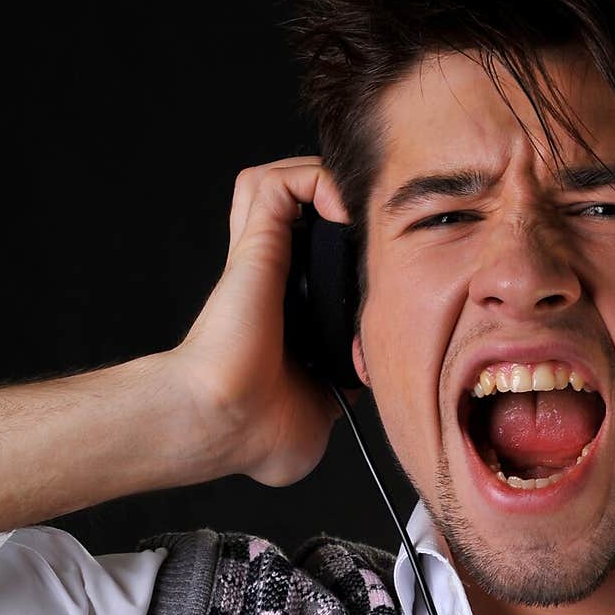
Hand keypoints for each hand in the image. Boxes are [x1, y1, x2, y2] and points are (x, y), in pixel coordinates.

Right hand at [174, 156, 362, 486]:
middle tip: (379, 228)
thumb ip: (346, 388)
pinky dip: (318, 181)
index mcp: (287, 313)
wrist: (228, 423)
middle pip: (301, 209)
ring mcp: (262, 257)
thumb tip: (369, 378)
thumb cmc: (256, 433)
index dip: (350, 250)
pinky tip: (344, 211)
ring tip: (359, 212)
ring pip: (286, 181)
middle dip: (343, 205)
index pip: (315, 257)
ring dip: (326, 183)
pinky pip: (284, 183)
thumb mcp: (321, 413)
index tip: (386, 265)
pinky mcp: (256, 244)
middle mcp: (273, 278)